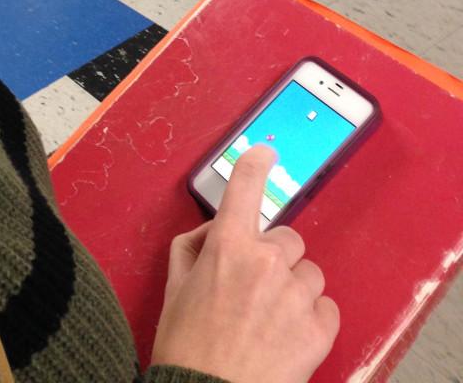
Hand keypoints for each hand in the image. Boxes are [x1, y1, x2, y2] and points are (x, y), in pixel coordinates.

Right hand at [150, 145, 339, 382]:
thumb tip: (215, 231)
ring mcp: (295, 295)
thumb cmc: (186, 349)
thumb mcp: (174, 289)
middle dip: (273, 258)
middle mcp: (265, 262)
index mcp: (227, 246)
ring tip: (270, 322)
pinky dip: (311, 319)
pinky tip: (288, 338)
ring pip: (308, 273)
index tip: (266, 152)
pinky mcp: (318, 329)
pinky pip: (326, 307)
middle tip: (253, 290)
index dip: (256, 163)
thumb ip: (193, 248)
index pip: (245, 186)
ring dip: (293, 290)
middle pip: (286, 238)